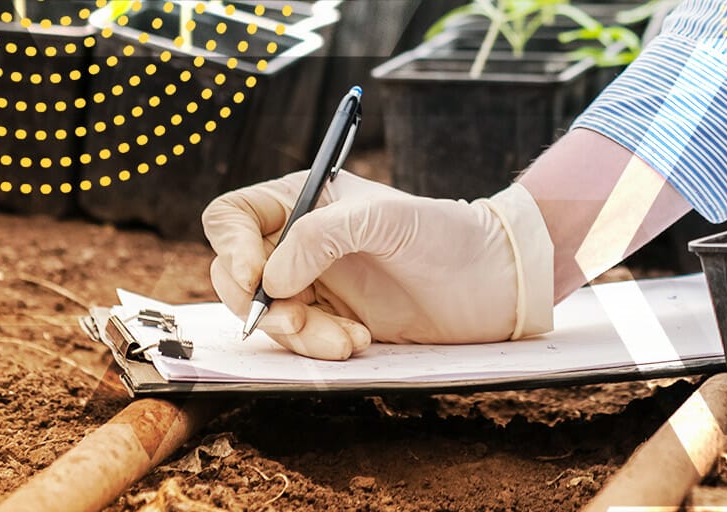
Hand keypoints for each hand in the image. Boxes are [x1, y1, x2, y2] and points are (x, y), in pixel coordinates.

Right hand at [201, 171, 553, 359]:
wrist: (494, 282)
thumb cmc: (445, 234)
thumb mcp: (384, 218)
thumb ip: (321, 236)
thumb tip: (269, 280)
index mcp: (303, 201)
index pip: (232, 218)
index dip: (232, 249)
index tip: (259, 280)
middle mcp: (299, 241)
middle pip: (237, 275)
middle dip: (260, 305)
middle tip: (297, 319)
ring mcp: (314, 283)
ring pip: (267, 316)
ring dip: (298, 334)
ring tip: (349, 340)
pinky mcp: (333, 320)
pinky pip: (299, 340)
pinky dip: (319, 347)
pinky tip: (359, 341)